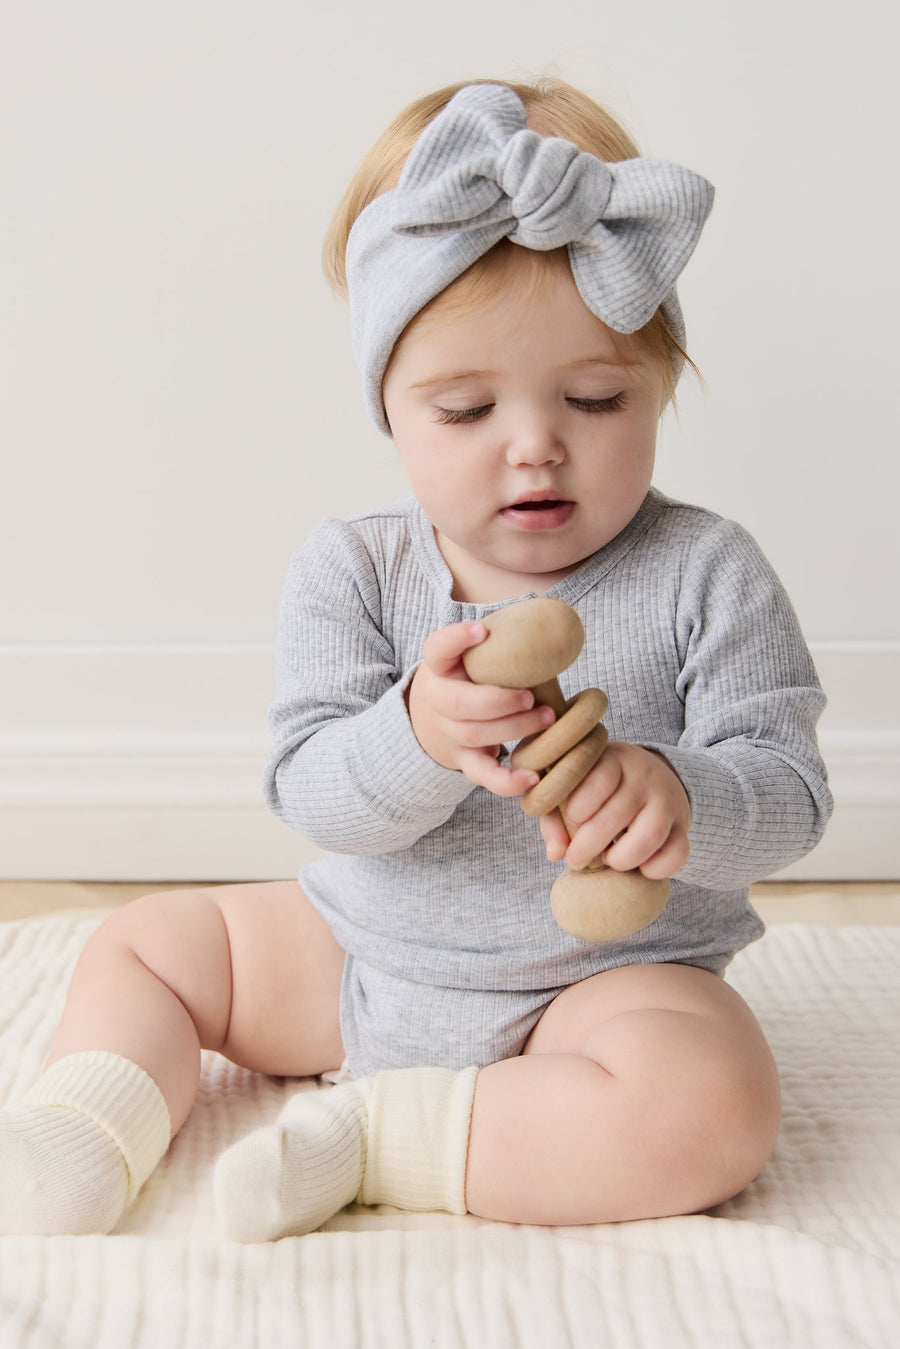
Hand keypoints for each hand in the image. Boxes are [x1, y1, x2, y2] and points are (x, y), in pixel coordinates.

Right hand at [407, 620, 555, 795]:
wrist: (430, 722)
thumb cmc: (464, 681)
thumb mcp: (468, 658)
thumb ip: (496, 644)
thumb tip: (551, 621)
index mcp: (439, 667)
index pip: (437, 649)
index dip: (457, 639)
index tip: (482, 629)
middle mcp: (438, 701)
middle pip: (460, 704)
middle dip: (498, 701)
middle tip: (530, 696)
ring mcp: (449, 734)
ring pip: (476, 735)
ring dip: (515, 728)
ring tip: (548, 718)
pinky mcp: (464, 760)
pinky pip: (482, 775)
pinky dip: (506, 781)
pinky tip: (531, 777)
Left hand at [539, 742, 690, 878]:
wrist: (653, 777)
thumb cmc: (599, 788)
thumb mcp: (574, 789)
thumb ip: (555, 817)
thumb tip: (555, 853)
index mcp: (614, 760)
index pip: (602, 776)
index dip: (582, 803)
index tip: (571, 819)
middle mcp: (645, 777)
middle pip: (620, 812)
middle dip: (590, 844)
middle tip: (575, 859)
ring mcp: (668, 802)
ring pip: (650, 835)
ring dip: (622, 858)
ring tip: (608, 859)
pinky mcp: (683, 827)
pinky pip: (678, 853)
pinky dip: (655, 869)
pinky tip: (637, 866)